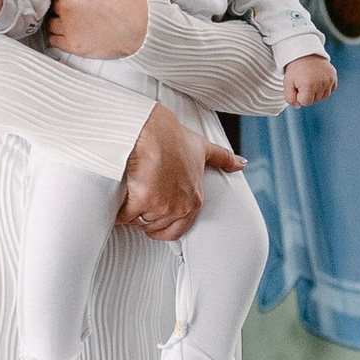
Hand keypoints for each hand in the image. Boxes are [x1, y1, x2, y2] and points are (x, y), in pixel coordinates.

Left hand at [42, 0, 149, 58]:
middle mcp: (67, 9)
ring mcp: (69, 29)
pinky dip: (59, 36)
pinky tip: (71, 32)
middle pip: (53, 4)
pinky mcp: (74, 46)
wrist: (145, 27)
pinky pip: (54, 40)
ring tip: (75, 20)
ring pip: (51, 22)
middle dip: (63, 3)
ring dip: (60, 20)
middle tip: (78, 5)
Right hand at [118, 103, 240, 242]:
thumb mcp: (203, 148)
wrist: (151, 129)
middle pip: (155, 227)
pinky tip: (117, 196)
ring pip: (138, 222)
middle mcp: (180, 207)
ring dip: (130, 213)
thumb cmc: (172, 136)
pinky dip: (117, 210)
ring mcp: (161, 207)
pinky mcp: (141, 203)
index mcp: (194, 200)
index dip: (161, 223)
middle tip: (136, 201)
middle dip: (144, 218)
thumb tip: (241, 163)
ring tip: (128, 193)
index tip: (152, 214)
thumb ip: (223, 158)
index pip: (176, 229)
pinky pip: (123, 217)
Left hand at [281, 55, 337, 108]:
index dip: (299, 96)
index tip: (297, 86)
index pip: (305, 103)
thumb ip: (290, 98)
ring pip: (322, 97)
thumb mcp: (287, 83)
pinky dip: (324, 88)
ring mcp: (329, 81)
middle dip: (307, 94)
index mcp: (309, 86)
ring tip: (311, 81)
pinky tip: (318, 81)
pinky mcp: (333, 78)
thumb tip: (298, 106)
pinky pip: (330, 91)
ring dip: (316, 92)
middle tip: (303, 82)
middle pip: (314, 100)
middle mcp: (321, 84)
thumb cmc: (296, 69)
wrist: (306, 54)